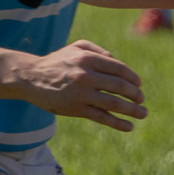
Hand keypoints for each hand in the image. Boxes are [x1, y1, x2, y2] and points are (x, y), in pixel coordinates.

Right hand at [15, 39, 145, 131]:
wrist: (29, 77)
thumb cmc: (57, 62)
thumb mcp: (76, 48)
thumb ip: (99, 51)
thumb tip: (119, 64)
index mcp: (87, 59)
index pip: (120, 69)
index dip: (133, 78)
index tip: (138, 84)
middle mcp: (85, 75)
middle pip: (120, 86)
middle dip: (135, 94)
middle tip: (141, 99)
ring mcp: (81, 93)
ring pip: (114, 103)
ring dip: (132, 110)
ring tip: (143, 113)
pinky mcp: (76, 109)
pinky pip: (101, 117)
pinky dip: (118, 123)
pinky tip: (129, 126)